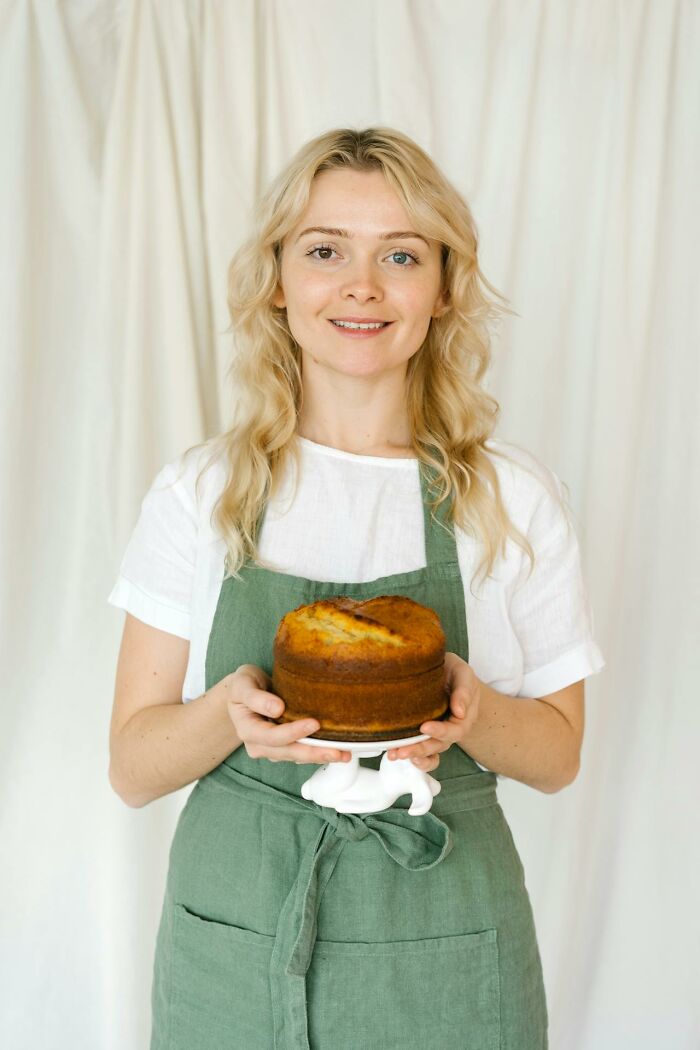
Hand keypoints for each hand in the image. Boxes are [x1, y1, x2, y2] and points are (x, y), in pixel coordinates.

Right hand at [223, 664, 351, 764]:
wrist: (245, 692)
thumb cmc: (244, 685)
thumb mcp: (243, 684)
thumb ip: (256, 697)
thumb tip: (277, 708)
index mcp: (247, 730)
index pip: (272, 736)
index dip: (293, 733)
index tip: (314, 724)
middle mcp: (259, 745)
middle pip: (288, 752)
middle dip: (314, 753)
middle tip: (338, 751)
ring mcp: (271, 750)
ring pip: (297, 757)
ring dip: (320, 756)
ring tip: (344, 754)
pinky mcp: (283, 748)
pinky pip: (301, 754)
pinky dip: (318, 753)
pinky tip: (336, 751)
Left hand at [385, 652, 480, 769]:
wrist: (448, 674)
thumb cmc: (455, 674)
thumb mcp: (462, 674)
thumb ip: (463, 690)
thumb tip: (459, 711)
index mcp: (464, 716)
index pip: (455, 730)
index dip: (440, 731)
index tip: (424, 727)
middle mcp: (452, 729)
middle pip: (440, 745)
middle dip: (421, 749)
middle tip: (403, 750)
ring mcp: (439, 734)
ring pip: (430, 751)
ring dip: (414, 754)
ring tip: (396, 754)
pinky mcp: (427, 735)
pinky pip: (425, 753)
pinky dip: (415, 758)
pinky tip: (398, 755)